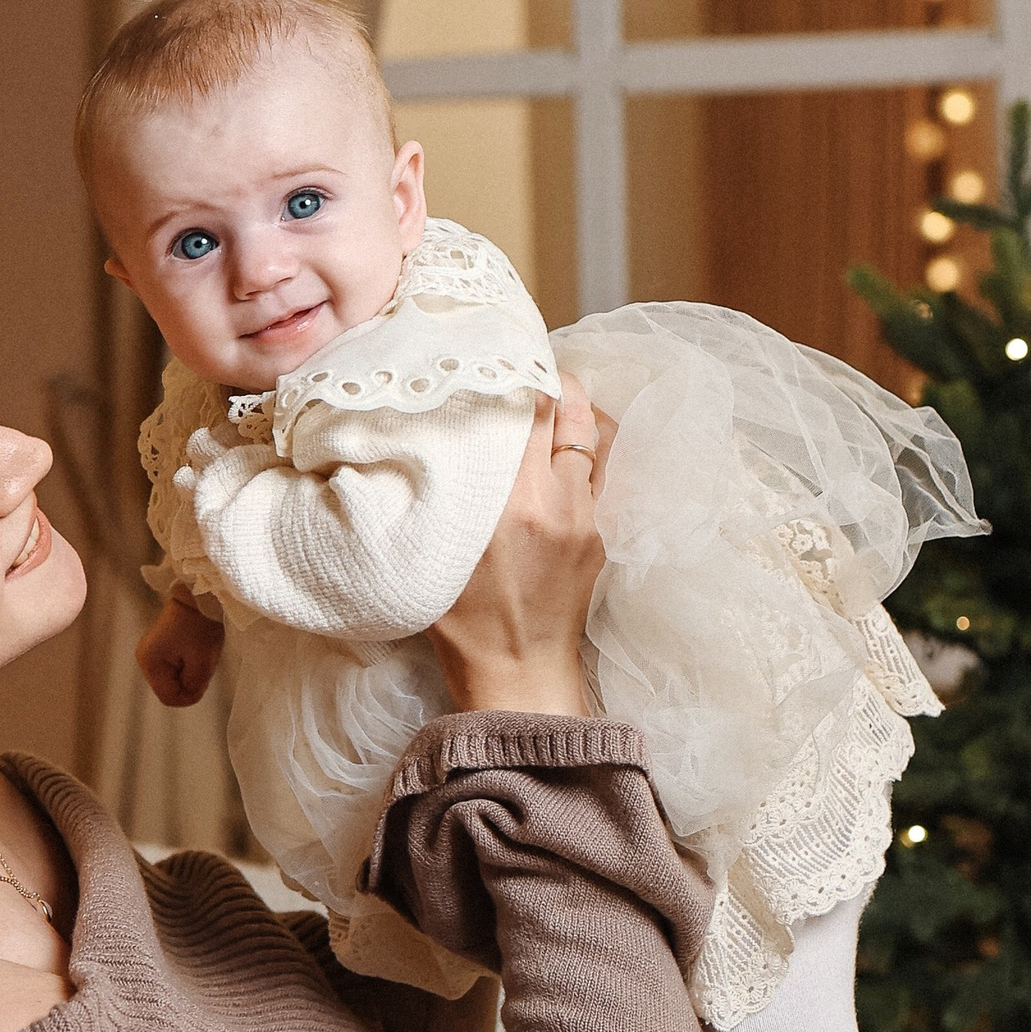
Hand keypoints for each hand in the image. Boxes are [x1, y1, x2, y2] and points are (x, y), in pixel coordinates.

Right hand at [137, 589, 224, 708]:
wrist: (198, 595)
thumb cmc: (200, 624)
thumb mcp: (202, 660)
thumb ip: (195, 685)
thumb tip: (191, 695)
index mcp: (151, 662)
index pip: (169, 697)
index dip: (189, 696)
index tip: (204, 680)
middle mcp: (144, 659)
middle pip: (169, 689)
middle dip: (189, 682)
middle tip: (203, 663)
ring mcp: (150, 653)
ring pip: (173, 679)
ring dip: (189, 673)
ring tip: (200, 653)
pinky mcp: (158, 648)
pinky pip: (174, 668)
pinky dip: (187, 665)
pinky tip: (194, 651)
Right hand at [429, 377, 604, 716]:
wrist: (518, 674)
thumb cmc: (461, 622)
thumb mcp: (434, 549)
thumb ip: (440, 491)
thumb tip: (427, 436)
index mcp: (513, 502)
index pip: (532, 409)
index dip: (521, 372)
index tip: (502, 356)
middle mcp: (559, 501)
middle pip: (573, 411)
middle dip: (553, 383)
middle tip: (527, 370)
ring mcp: (589, 518)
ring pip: (598, 436)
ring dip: (577, 413)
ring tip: (552, 403)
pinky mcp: (603, 535)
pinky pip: (604, 471)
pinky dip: (587, 449)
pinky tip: (566, 449)